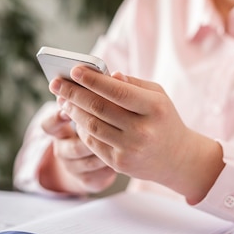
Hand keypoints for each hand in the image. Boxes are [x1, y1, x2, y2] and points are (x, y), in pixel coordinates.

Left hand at [50, 67, 223, 203]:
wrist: (177, 158)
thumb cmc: (163, 119)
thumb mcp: (157, 96)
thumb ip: (132, 84)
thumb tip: (107, 75)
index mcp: (154, 108)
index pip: (118, 91)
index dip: (93, 80)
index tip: (74, 70)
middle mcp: (142, 130)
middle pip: (99, 108)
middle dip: (74, 94)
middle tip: (56, 83)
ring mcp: (130, 149)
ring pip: (92, 126)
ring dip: (73, 111)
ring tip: (63, 99)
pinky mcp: (119, 163)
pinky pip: (93, 142)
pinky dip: (80, 128)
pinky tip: (75, 117)